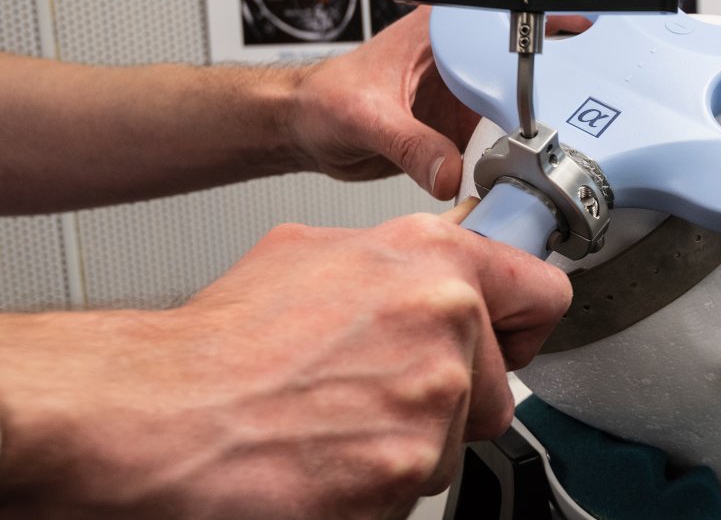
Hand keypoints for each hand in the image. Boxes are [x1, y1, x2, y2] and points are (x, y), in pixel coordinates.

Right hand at [0, 203, 570, 518]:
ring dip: (411, 440)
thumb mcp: (318, 254)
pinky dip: (381, 480)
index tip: (509, 338)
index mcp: (432, 260)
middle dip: (452, 396)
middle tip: (381, 391)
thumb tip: (447, 259)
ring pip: (457, 440)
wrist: (160, 413)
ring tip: (339, 419)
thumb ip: (404, 257)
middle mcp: (445, 323)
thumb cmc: (225, 341)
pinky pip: (420, 484)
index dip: (522, 323)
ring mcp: (431, 400)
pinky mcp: (407, 470)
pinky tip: (329, 453)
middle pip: (499, 385)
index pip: (542, 294)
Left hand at [289, 8, 590, 199]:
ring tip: (554, 148)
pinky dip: (510, 160)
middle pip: (521, 68)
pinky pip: (496, 145)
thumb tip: (448, 175)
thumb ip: (409, 145)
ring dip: (532, 129)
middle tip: (578, 110)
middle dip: (549, 86)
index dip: (547, 25)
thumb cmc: (322, 99)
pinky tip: (523, 172)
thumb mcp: (365, 117)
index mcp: (439, 32)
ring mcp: (462, 97)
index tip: (585, 35)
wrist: (305, 130)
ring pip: (515, 109)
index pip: (505, 20)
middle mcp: (458, 61)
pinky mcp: (458, 132)